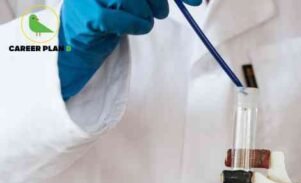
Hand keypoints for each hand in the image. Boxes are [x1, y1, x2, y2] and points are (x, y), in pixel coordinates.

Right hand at [57, 0, 201, 99]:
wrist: (77, 38)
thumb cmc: (111, 15)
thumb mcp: (136, 1)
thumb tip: (200, 1)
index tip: (198, 3)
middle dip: (160, 4)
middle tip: (160, 13)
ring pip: (134, 1)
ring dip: (146, 16)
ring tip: (140, 21)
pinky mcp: (88, 15)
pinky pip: (121, 19)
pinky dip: (136, 26)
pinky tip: (132, 28)